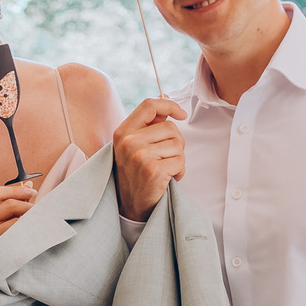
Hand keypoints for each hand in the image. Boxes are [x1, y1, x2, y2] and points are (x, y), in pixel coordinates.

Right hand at [0, 180, 38, 255]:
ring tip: (36, 223)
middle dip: (27, 205)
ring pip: (14, 220)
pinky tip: (31, 235)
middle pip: (7, 204)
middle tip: (39, 210)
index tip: (32, 192)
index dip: (15, 190)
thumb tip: (28, 185)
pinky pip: (15, 235)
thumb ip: (7, 204)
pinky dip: (26, 232)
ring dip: (29, 220)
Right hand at [111, 97, 187, 221]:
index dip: (169, 106)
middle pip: (171, 127)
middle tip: (166, 158)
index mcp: (123, 132)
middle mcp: (129, 142)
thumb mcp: (134, 146)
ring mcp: (140, 156)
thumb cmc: (136, 174)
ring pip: (178, 145)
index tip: (181, 115)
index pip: (149, 105)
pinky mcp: (153, 170)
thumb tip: (166, 99)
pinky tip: (168, 179)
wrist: (130, 206)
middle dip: (176, 143)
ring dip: (178, 160)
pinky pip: (180, 161)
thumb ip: (149, 124)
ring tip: (165, 170)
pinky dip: (180, 172)